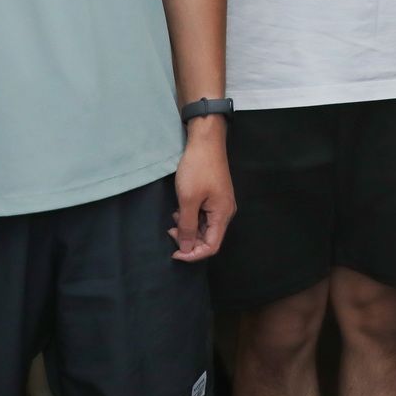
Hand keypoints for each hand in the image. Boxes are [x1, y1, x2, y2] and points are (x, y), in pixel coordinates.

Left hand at [168, 124, 234, 262]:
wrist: (205, 141)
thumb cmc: (197, 169)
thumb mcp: (188, 199)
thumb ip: (188, 226)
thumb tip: (187, 249)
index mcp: (222, 215)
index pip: (211, 247)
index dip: (193, 254)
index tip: (174, 252)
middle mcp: (225, 212)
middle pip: (209, 239)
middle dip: (189, 241)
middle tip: (170, 232)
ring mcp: (220, 204)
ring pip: (205, 228)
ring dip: (188, 229)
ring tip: (173, 220)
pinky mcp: (215, 197)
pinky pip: (204, 216)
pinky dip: (191, 218)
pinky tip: (179, 211)